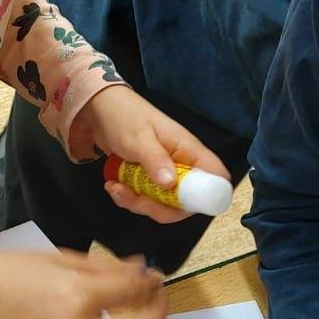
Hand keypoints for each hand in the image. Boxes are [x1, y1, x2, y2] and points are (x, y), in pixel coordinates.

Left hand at [69, 85, 230, 223]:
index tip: (179, 202)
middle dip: (160, 208)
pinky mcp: (150, 181)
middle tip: (138, 198)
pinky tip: (114, 185)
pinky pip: (147, 200)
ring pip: (164, 205)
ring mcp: (166, 174)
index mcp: (189, 151)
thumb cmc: (124, 116)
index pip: (217, 178)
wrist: (101, 110)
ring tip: (117, 187)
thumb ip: (155, 160)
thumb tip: (170, 183)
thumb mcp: (139, 138)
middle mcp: (182, 165)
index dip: (207, 197)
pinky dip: (129, 199)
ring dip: (138, 203)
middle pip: (187, 202)